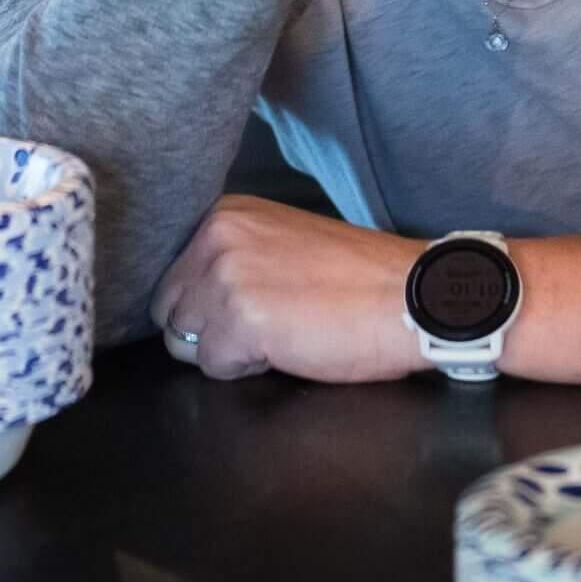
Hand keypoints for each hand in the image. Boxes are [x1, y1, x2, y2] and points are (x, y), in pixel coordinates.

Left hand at [149, 195, 426, 382]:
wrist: (410, 296)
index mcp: (225, 213)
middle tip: (269, 322)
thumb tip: (191, 298)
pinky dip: (247, 368)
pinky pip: (214, 366)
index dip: (207, 303)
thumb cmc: (357, 278)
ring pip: (185, 342)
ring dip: (227, 350)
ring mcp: (225, 277)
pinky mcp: (241, 320)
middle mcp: (216, 237)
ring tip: (281, 332)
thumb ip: (233, 256)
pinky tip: (288, 347)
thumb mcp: (281, 242)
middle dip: (208, 329)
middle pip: (170, 310)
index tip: (254, 302)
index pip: (171, 275)